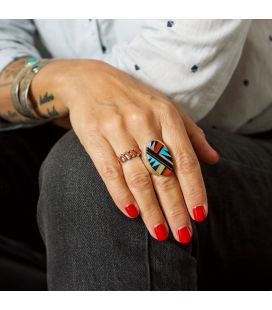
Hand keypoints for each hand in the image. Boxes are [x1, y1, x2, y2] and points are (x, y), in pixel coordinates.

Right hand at [46, 60, 218, 242]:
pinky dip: (120, 194)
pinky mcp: (94, 136)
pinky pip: (109, 171)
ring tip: (159, 231)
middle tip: (182, 234)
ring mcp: (117, 129)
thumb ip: (191, 133)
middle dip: (175, 207)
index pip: (185, 159)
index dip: (194, 189)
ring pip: (138, 176)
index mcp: (165, 115)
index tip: (199, 215)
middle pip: (163, 173)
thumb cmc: (133, 98)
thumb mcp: (166, 107)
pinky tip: (130, 213)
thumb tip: (214, 159)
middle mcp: (143, 122)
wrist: (90, 81)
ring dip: (150, 208)